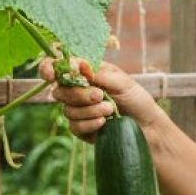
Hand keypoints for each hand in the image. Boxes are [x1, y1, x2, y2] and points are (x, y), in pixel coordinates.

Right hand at [44, 57, 158, 142]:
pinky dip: (89, 124)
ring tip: (111, 111)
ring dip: (90, 111)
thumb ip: (99, 74)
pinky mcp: (81, 129)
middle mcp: (77, 91)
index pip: (57, 67)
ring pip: (68, 110)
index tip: (51, 75)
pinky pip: (74, 126)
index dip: (48, 69)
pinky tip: (104, 124)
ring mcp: (78, 110)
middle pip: (60, 91)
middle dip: (80, 95)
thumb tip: (79, 65)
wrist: (147, 127)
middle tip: (100, 96)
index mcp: (85, 73)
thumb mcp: (122, 82)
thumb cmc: (136, 99)